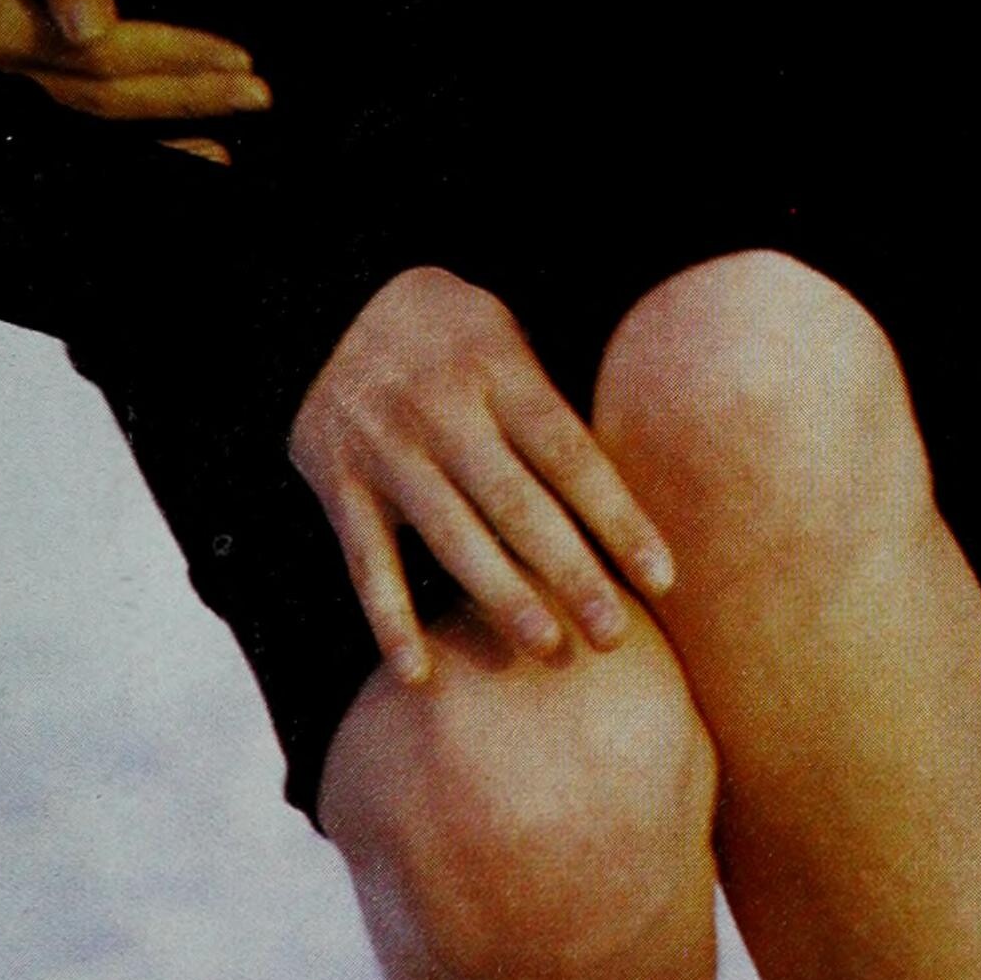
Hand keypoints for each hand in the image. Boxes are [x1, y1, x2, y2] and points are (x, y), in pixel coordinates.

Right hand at [0, 0, 268, 154]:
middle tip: (257, 90)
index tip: (236, 55)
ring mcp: (28, 87)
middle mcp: (5, 69)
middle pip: (106, 92)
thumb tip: (88, 28)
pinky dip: (160, 142)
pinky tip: (210, 148)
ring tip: (242, 108)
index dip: (170, 54)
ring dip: (180, 118)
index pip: (97, 52)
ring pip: (109, 117)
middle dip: (189, 93)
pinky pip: (106, 129)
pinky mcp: (53, 93)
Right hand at [290, 266, 677, 684]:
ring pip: (451, 537)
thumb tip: (618, 492)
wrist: (318, 304)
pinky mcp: (339, 485)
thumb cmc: (443, 329)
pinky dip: (390, 621)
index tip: (662, 577)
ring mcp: (388, 452)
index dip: (617, 518)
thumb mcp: (502, 335)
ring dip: (501, 597)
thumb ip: (547, 406)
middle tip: (614, 635)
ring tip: (550, 648)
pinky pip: (366, 562)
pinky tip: (419, 674)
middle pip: (517, 504)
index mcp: (498, 373)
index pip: (569, 455)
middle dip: (570, 573)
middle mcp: (444, 414)